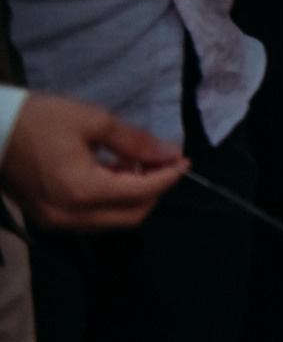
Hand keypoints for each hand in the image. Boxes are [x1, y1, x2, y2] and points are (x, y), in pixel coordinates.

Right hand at [0, 94, 185, 230]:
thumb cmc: (38, 120)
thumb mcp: (93, 121)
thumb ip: (136, 142)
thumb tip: (170, 153)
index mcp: (81, 191)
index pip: (140, 193)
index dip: (168, 177)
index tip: (184, 160)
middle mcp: (69, 215)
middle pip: (130, 216)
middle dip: (154, 190)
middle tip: (162, 161)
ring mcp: (55, 221)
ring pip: (112, 220)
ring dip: (133, 196)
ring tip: (137, 162)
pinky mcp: (47, 218)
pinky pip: (91, 218)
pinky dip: (110, 199)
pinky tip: (113, 171)